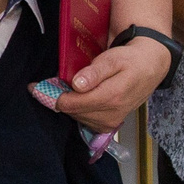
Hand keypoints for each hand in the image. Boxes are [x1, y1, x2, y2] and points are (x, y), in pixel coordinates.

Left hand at [53, 36, 172, 134]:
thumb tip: (76, 85)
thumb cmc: (130, 60)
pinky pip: (86, 121)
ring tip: (62, 89)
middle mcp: (112, 114)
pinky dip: (77, 111)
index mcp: (112, 97)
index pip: (72, 103)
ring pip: (78, 117)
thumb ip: (95, 72)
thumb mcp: (113, 59)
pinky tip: (76, 98)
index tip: (34, 87)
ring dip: (67, 105)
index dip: (51, 96)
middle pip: (72, 112)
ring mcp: (112, 122)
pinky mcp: (110, 124)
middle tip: (47, 84)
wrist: (150, 67)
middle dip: (57, 98)